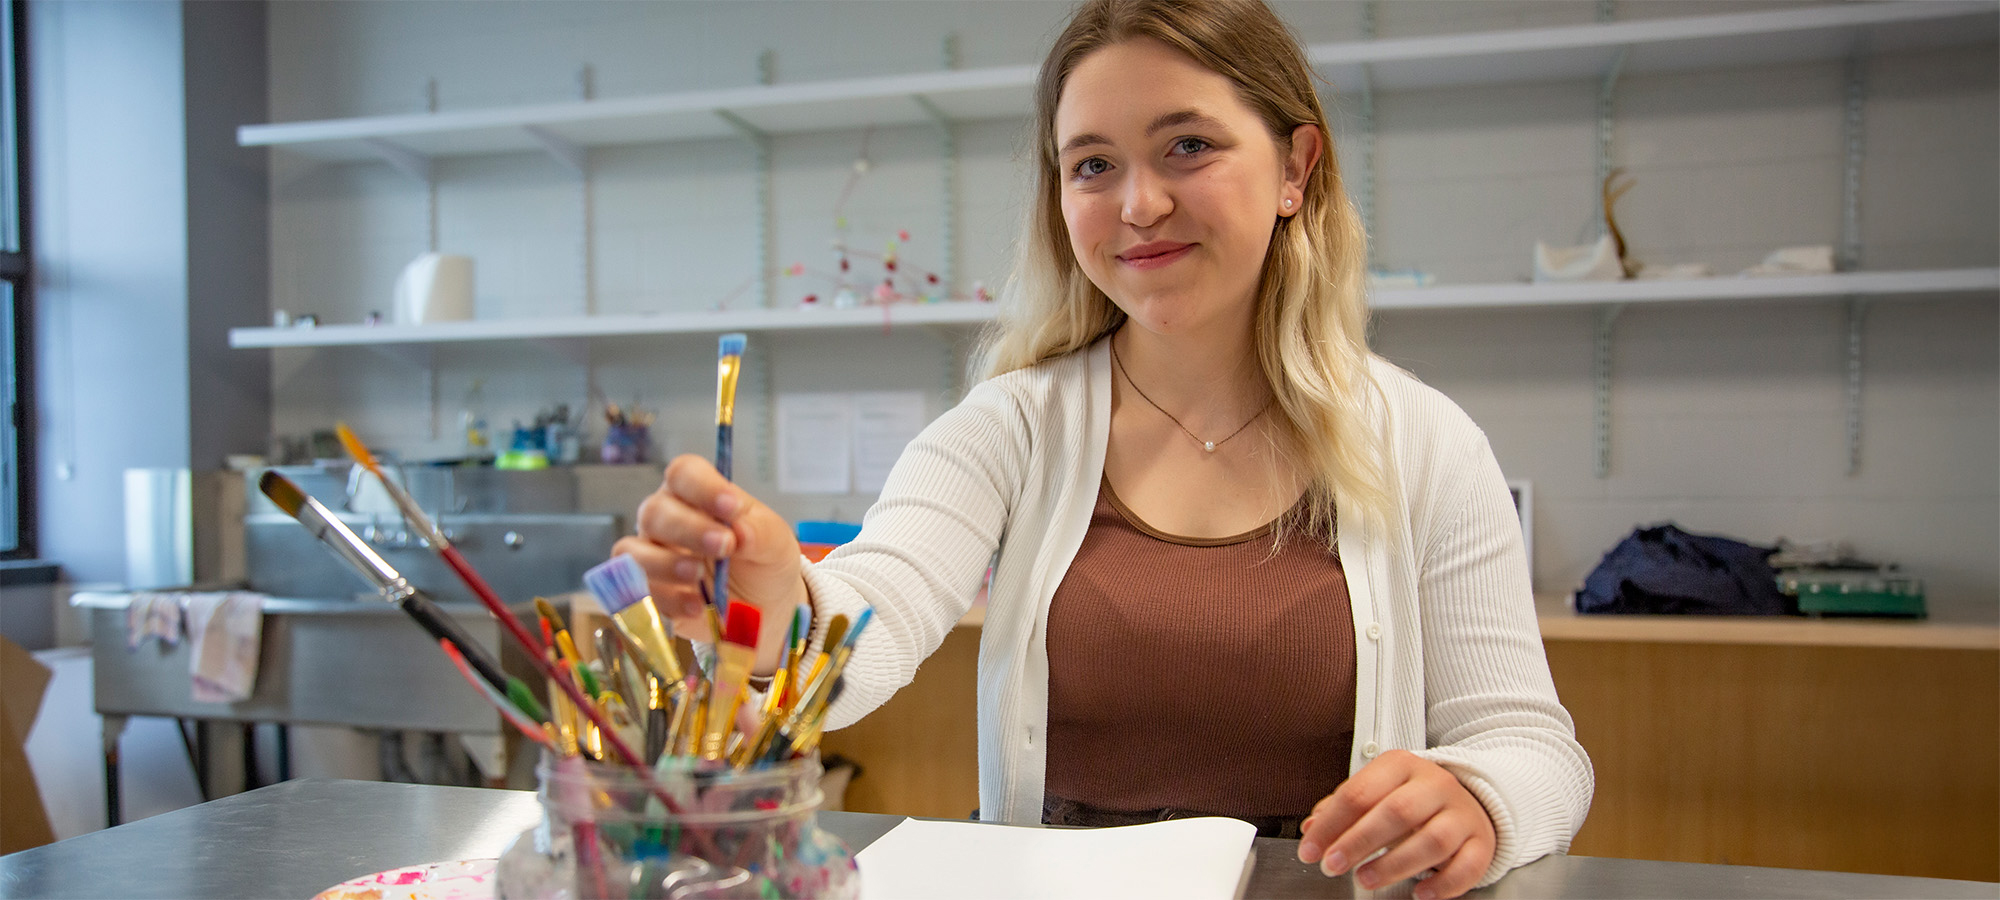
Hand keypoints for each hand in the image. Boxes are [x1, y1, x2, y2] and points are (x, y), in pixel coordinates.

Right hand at [612, 454, 805, 670]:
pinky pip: (638, 592)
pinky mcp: (649, 592)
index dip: (702, 487)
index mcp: (697, 494)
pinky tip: (697, 606)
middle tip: (724, 546)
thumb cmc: (763, 560)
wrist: (764, 607)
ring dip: (666, 563)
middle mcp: (667, 519)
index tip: (731, 507)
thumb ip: (759, 532)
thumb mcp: (774, 542)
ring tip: (699, 575)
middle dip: (688, 528)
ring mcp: (653, 555)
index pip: (684, 474)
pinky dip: (667, 599)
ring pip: (633, 551)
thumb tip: (740, 533)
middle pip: (655, 511)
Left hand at [1296, 750, 1495, 899]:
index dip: (1331, 824)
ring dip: (1395, 865)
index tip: (1311, 850)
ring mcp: (1462, 813)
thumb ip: (1343, 808)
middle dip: (1359, 842)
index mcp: (1401, 766)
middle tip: (1333, 865)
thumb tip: (1312, 827)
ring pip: (1433, 840)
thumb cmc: (1411, 798)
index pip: (1360, 792)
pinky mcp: (1481, 842)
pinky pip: (1468, 865)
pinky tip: (1420, 893)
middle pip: (1397, 812)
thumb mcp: (1376, 790)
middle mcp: (1434, 785)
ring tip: (1366, 879)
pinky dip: (1443, 884)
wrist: (1467, 799)